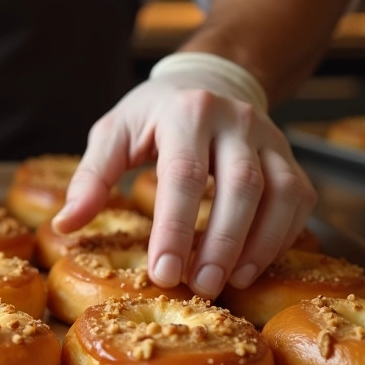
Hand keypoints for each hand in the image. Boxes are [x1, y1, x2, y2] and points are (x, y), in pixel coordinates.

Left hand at [52, 54, 315, 299]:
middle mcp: (235, 121)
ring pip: (280, 193)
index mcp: (186, 113)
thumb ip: (92, 177)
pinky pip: (299, 198)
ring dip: (259, 244)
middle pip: (240, 186)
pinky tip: (256, 266)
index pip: (183, 175)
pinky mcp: (290, 157)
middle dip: (222, 243)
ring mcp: (270, 138)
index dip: (175, 228)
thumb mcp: (114, 132)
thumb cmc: (154, 114)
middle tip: (201, 287)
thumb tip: (65, 225)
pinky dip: (283, 236)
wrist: (210, 78)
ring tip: (231, 283)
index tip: (164, 273)